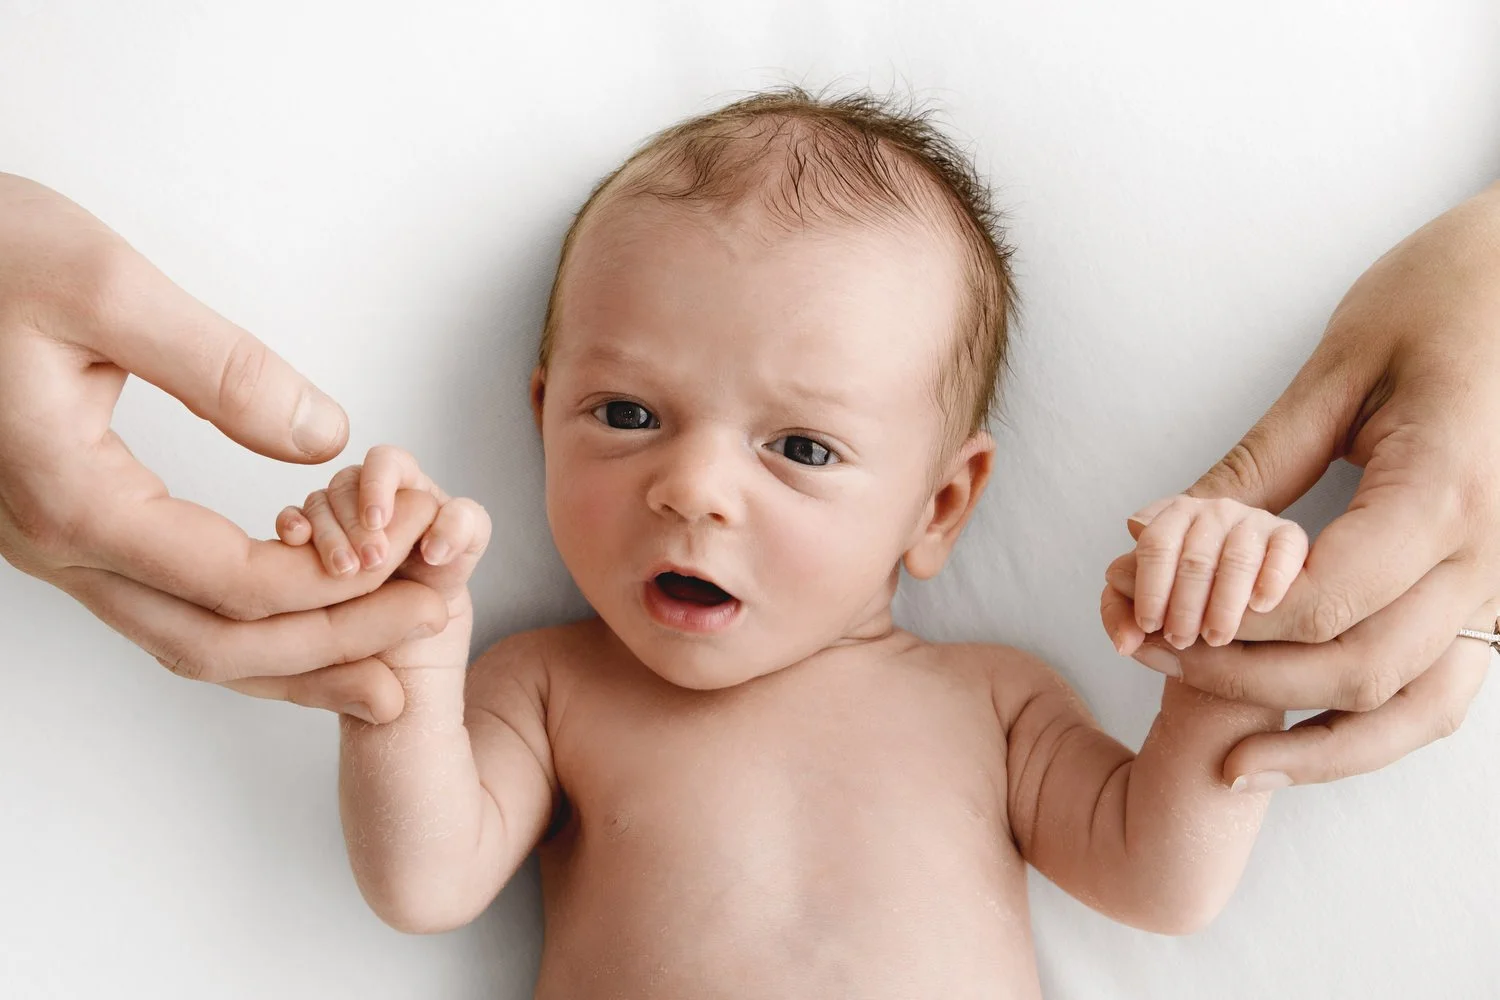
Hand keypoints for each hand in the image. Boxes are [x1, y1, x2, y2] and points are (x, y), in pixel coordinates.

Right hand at [0, 173, 448, 721]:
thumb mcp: (103, 287)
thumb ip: (220, 368)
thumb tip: (326, 438)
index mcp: (74, 498)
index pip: (234, 582)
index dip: (338, 590)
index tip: (417, 573)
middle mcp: (58, 545)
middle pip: (215, 641)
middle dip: (332, 646)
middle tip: (428, 628)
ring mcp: (55, 546)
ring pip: (185, 640)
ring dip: (290, 660)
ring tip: (382, 675)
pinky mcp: (67, 526)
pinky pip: (165, 607)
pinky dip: (244, 627)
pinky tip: (301, 621)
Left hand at [1100, 495, 1308, 653]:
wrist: (1240, 565)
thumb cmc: (1187, 590)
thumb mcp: (1150, 593)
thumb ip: (1123, 613)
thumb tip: (1124, 642)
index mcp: (1174, 516)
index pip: (1155, 545)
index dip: (1148, 588)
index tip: (1148, 625)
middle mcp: (1214, 511)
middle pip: (1194, 558)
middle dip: (1184, 606)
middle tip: (1181, 640)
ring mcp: (1254, 520)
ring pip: (1237, 559)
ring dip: (1224, 604)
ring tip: (1216, 637)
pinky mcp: (1289, 535)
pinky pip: (1285, 551)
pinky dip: (1272, 579)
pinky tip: (1261, 606)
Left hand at [1106, 180, 1499, 787]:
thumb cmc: (1447, 295)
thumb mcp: (1339, 370)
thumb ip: (1255, 465)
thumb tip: (1154, 532)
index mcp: (1449, 492)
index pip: (1324, 600)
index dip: (1227, 623)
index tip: (1152, 614)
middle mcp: (1494, 556)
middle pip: (1359, 666)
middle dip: (1244, 678)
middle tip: (1153, 658)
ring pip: (1416, 708)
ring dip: (1316, 739)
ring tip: (1229, 758)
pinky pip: (1444, 692)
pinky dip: (1375, 731)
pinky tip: (1301, 739)